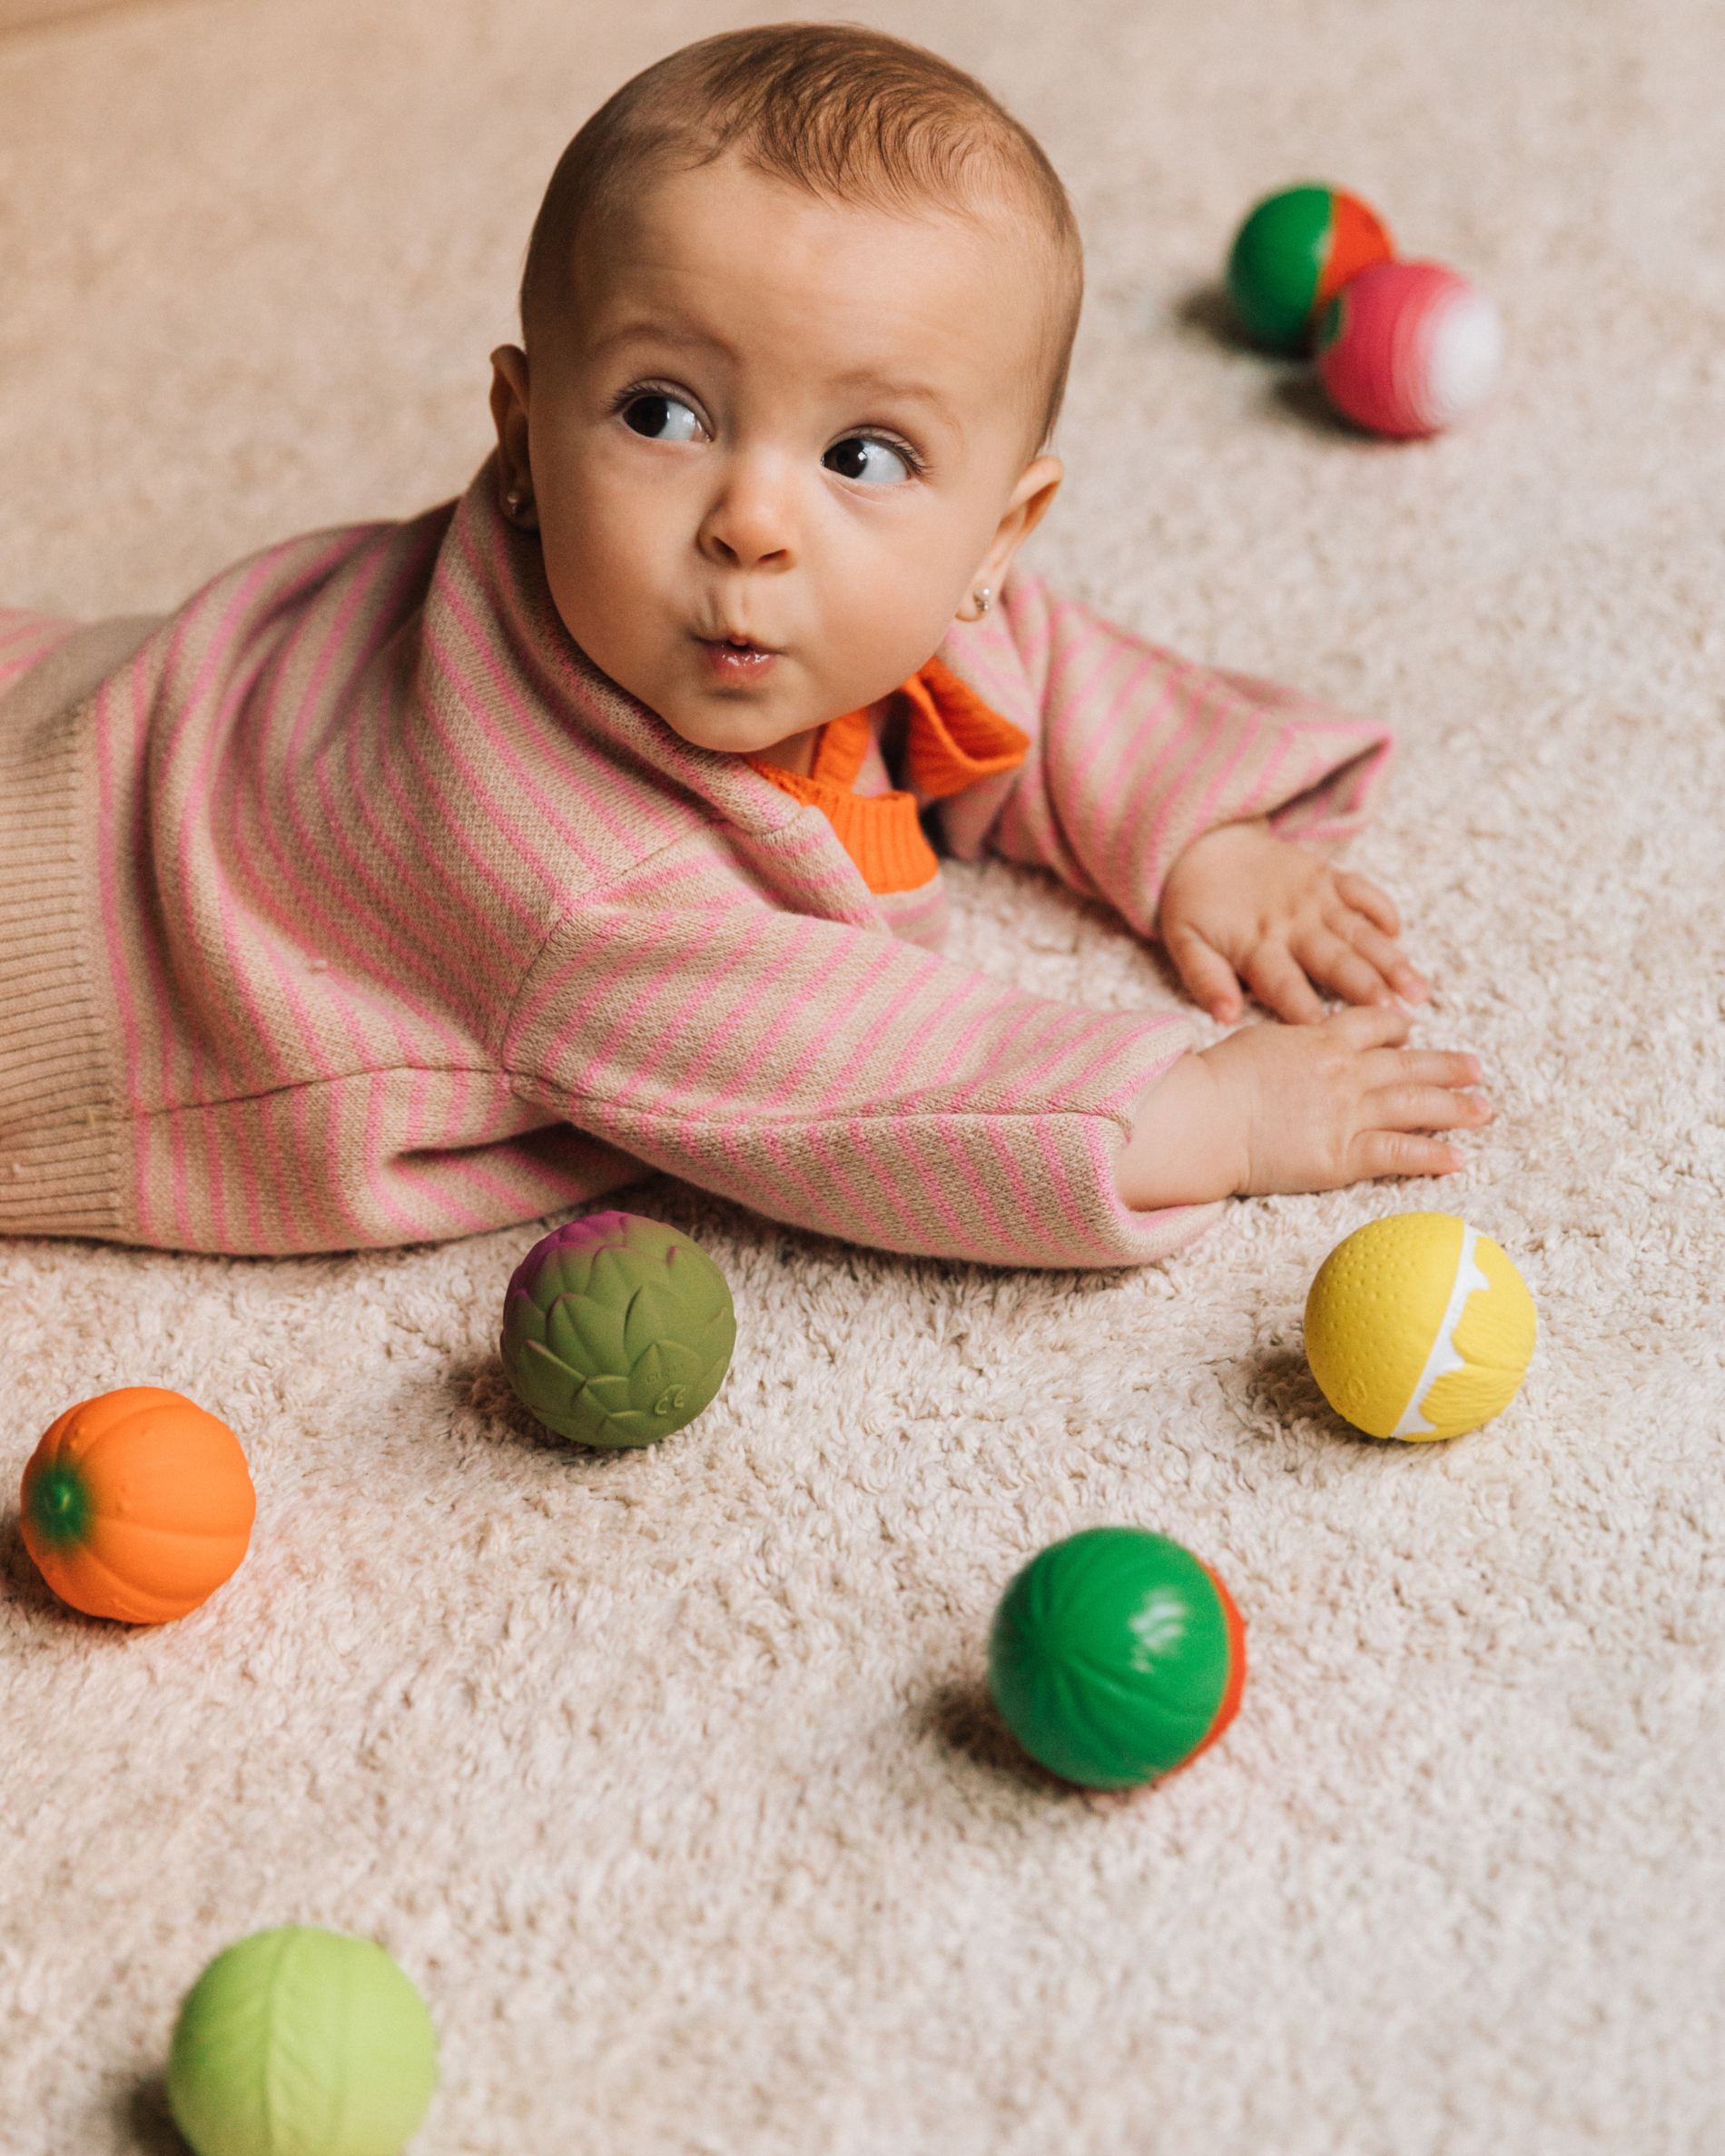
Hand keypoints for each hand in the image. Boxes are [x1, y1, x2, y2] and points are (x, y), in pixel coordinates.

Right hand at [1115, 1006, 1491, 1208]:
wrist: (1204, 1118)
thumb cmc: (1214, 1082)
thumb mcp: (1255, 1043)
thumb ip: (1289, 1043)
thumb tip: (1295, 1045)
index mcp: (1320, 1040)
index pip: (1371, 1026)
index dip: (1395, 1027)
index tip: (1410, 1030)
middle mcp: (1344, 1072)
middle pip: (1407, 1065)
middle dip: (1446, 1067)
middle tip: (1476, 1069)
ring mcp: (1346, 1113)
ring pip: (1414, 1106)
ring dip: (1454, 1108)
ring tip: (1483, 1110)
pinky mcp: (1342, 1156)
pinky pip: (1397, 1154)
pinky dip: (1431, 1156)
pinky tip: (1458, 1159)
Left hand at [1157, 818, 1429, 1024]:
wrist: (1203, 839)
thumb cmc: (1194, 904)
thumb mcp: (1183, 943)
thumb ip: (1204, 979)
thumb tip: (1224, 1016)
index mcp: (1254, 945)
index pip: (1284, 985)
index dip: (1305, 1012)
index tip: (1330, 1038)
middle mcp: (1291, 923)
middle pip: (1335, 960)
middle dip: (1368, 989)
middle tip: (1398, 1018)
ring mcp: (1314, 898)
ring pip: (1359, 932)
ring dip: (1391, 961)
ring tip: (1418, 991)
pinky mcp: (1327, 876)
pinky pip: (1362, 890)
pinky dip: (1383, 908)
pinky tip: (1400, 934)